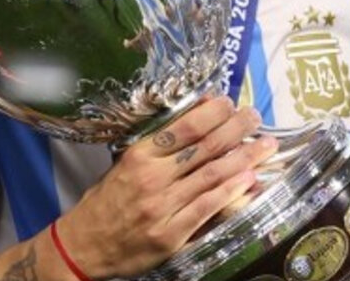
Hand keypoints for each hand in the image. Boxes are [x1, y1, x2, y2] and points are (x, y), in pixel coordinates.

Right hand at [55, 97, 276, 279]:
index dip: (211, 113)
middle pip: (203, 148)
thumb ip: (158, 146)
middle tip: (255, 116)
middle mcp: (152, 178)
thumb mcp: (125, 164)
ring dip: (243, 158)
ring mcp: (162, 207)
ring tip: (265, 145)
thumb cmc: (106, 201)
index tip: (229, 103)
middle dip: (235, 129)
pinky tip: (249, 179)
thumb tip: (195, 120)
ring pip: (211, 175)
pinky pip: (207, 208)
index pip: (183, 128)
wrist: (83, 246)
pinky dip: (231, 192)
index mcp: (139, 156)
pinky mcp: (171, 234)